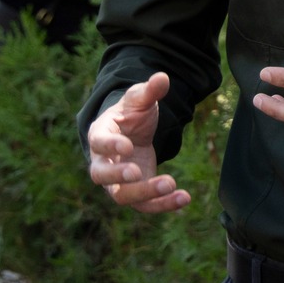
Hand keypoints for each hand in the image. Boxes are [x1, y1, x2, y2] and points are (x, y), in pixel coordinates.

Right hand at [87, 72, 191, 213]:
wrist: (132, 133)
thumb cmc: (132, 115)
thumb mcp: (140, 100)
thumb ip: (149, 91)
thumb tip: (162, 77)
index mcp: (100, 135)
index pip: (99, 142)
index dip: (111, 145)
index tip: (128, 146)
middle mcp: (103, 162)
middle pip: (101, 176)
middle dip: (119, 176)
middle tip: (138, 172)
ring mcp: (117, 181)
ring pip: (123, 196)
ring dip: (146, 194)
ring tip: (172, 184)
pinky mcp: (135, 192)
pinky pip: (145, 205)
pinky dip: (163, 205)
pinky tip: (184, 198)